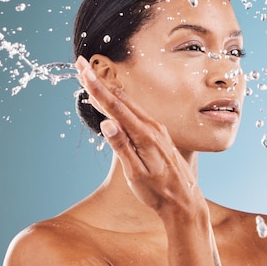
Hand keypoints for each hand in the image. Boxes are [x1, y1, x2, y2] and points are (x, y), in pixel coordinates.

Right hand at [76, 56, 203, 214]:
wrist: (184, 201)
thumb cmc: (158, 192)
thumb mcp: (136, 174)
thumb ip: (122, 147)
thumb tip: (107, 123)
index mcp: (145, 136)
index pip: (115, 107)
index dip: (96, 87)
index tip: (82, 69)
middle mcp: (153, 128)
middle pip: (121, 100)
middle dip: (100, 81)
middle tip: (82, 64)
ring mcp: (158, 130)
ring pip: (130, 105)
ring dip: (110, 89)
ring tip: (94, 75)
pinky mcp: (159, 135)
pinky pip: (137, 113)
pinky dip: (122, 102)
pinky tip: (115, 100)